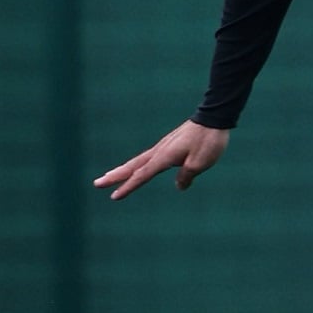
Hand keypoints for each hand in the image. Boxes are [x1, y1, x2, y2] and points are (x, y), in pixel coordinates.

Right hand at [93, 120, 229, 199]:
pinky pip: (149, 157)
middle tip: (97, 183)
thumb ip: (186, 176)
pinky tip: (138, 167)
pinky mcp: (170, 143)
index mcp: (164, 157)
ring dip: (123, 169)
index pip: (142, 175)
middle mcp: (160, 151)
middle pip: (134, 166)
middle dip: (116, 176)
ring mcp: (164, 146)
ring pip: (139, 160)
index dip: (128, 186)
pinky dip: (138, 164)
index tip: (113, 197)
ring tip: (109, 176)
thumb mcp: (200, 163)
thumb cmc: (208, 140)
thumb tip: (179, 186)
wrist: (214, 116)